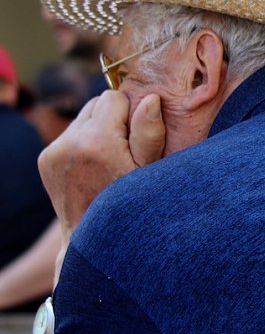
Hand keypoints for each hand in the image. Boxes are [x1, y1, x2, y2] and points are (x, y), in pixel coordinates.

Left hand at [38, 92, 165, 236]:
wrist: (93, 236)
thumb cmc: (131, 203)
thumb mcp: (149, 170)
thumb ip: (150, 133)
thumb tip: (149, 99)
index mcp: (99, 141)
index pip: (113, 97)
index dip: (130, 112)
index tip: (136, 136)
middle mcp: (70, 142)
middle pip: (96, 103)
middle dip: (112, 118)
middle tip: (124, 147)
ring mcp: (54, 151)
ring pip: (82, 118)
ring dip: (98, 129)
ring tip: (108, 157)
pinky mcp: (45, 159)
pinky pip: (69, 135)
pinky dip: (83, 143)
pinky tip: (93, 165)